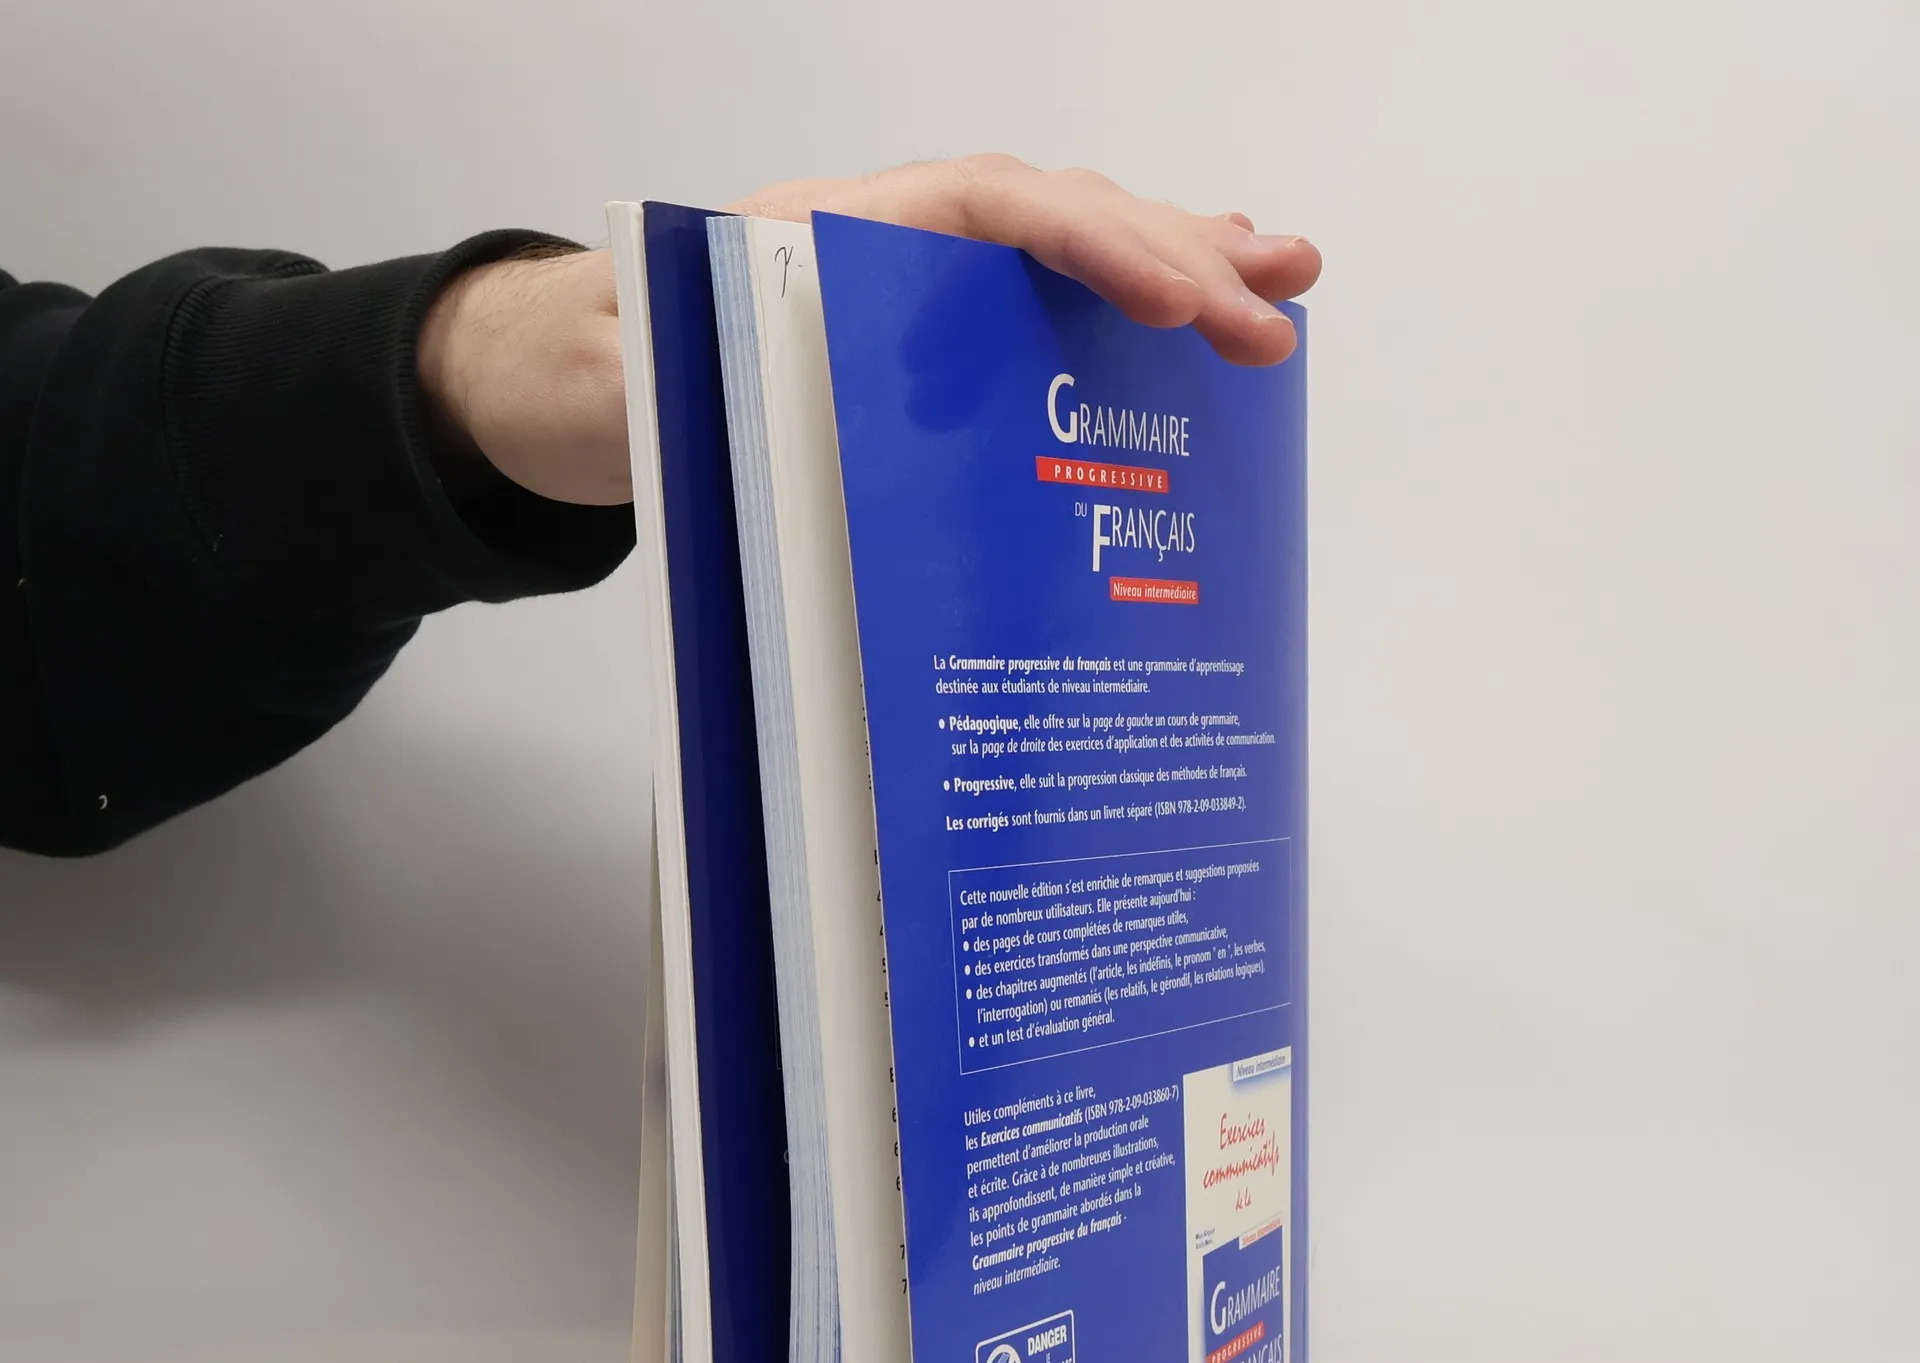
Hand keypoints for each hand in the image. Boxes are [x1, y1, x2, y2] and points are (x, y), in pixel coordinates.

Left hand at [417, 157, 1321, 505]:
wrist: (597, 376)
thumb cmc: (625, 369)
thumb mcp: (634, 372)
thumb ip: (679, 368)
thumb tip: (747, 378)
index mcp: (843, 233)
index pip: (1000, 214)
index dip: (1098, 248)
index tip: (1178, 302)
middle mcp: (905, 241)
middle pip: (1066, 221)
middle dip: (1179, 265)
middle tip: (1275, 321)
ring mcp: (932, 283)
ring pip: (1077, 248)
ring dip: (1185, 259)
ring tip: (1288, 276)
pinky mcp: (942, 334)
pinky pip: (1053, 299)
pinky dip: (1133, 297)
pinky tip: (1197, 309)